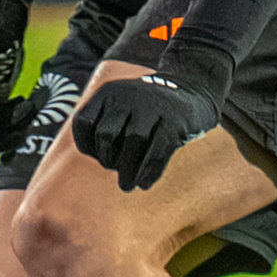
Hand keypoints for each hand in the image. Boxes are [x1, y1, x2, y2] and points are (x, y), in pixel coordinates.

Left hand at [71, 71, 220, 192]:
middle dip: (107, 159)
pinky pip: (158, 150)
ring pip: (132, 142)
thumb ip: (105, 128)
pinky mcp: (176, 121)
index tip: (97, 157)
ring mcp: (153, 107)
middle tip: (116, 171)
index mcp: (108, 92)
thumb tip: (103, 164)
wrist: (194, 90)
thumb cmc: (150, 109)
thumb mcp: (122, 107)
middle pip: (106, 135)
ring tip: (127, 186)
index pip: (83, 122)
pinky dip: (148, 171)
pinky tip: (143, 184)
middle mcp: (128, 96)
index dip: (86, 145)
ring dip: (127, 171)